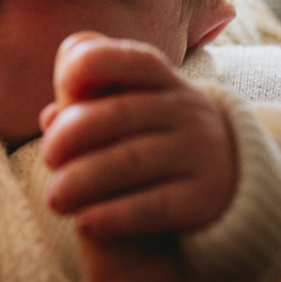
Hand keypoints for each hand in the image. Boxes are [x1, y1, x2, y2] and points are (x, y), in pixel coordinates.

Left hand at [41, 33, 235, 238]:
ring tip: (56, 197)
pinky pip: (153, 206)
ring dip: (81, 180)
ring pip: (131, 161)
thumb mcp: (134, 103)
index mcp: (163, 78)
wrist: (232, 173)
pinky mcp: (205, 197)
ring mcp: (200, 152)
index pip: (126, 59)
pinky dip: (112, 215)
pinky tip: (85, 222)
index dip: (84, 67)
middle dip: (70, 135)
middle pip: (119, 114)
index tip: (61, 91)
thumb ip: (89, 99)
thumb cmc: (157, 133)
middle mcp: (186, 110)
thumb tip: (49, 117)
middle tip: (48, 157)